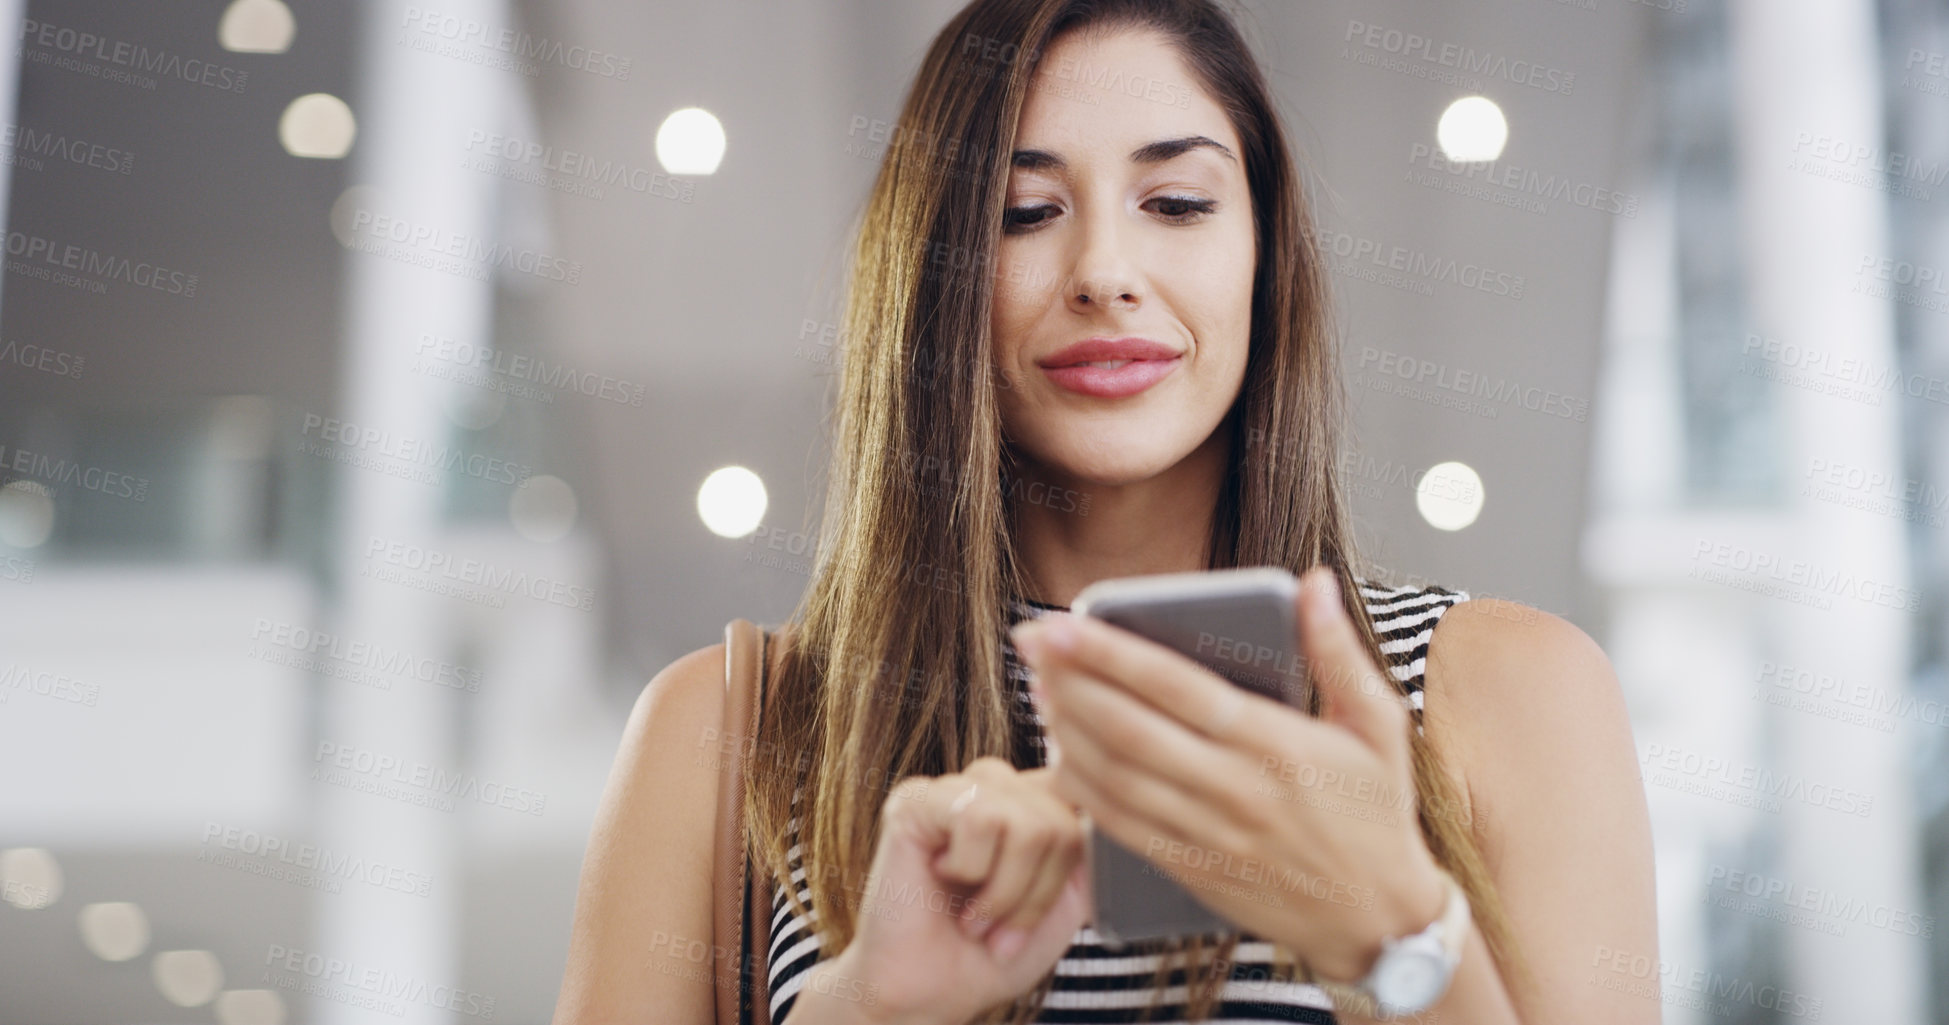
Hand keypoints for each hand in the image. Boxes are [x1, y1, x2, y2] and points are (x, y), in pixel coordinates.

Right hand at [795, 757, 1089, 1024]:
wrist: (928, 994)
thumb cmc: (990, 953)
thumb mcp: (1065, 904)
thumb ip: (1090, 853)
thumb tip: (1105, 817)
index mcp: (1030, 802)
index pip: (1085, 800)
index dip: (1071, 864)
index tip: (1044, 911)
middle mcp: (995, 785)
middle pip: (1060, 820)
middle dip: (1036, 892)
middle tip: (999, 926)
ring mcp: (955, 788)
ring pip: (1025, 823)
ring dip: (1003, 890)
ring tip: (973, 914)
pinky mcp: (915, 799)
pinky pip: (977, 818)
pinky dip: (968, 870)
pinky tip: (941, 881)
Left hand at [1010, 567, 1447, 982]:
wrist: (1380, 921)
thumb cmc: (1377, 812)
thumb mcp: (1378, 724)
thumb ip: (1337, 651)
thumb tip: (1313, 581)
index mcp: (1277, 743)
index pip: (1175, 685)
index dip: (1110, 652)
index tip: (1063, 622)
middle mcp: (1236, 789)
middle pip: (1128, 727)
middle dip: (1069, 680)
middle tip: (1030, 643)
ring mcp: (1209, 834)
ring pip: (1114, 777)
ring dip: (1065, 730)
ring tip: (1039, 688)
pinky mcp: (1192, 870)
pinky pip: (1120, 826)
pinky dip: (1082, 789)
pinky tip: (1059, 756)